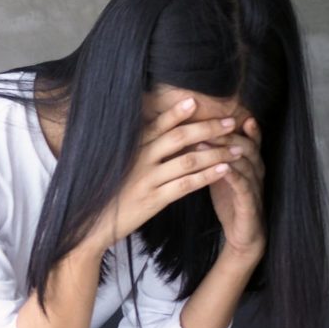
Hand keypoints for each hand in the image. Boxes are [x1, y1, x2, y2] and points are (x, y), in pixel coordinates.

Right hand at [84, 97, 239, 253]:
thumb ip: (134, 152)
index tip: (196, 102)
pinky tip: (223, 171)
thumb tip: (156, 136)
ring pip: (188, 160)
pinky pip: (186, 184)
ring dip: (216, 152)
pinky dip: (207, 176)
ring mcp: (146, 180)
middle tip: (230, 122)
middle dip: (208, 128)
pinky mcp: (153, 200)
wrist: (91, 225)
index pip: (157, 125)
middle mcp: (139, 160)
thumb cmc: (104, 194)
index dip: (177, 113)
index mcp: (130, 149)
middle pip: (179, 138)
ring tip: (237, 149)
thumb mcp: (115, 167)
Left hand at [205, 117, 265, 264]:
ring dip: (225, 150)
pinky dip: (233, 174)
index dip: (230, 122)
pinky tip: (221, 168)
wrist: (242, 235)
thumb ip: (214, 153)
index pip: (241, 136)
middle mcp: (255, 169)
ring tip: (204, 141)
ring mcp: (255, 185)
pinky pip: (243, 185)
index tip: (213, 110)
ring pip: (244, 161)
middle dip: (224, 133)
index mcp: (247, 161)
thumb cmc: (229, 200)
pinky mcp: (250, 203)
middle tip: (204, 123)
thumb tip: (192, 131)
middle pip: (243, 144)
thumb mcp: (220, 173)